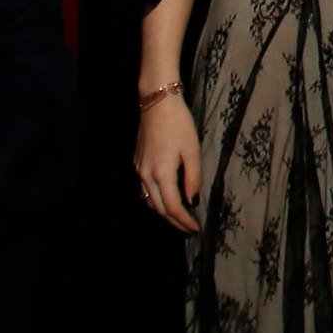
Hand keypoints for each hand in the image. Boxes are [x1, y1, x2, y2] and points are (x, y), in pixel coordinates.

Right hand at [134, 95, 201, 233]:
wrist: (157, 103)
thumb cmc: (179, 124)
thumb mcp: (192, 151)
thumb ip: (193, 178)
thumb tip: (192, 201)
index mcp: (161, 174)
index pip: (173, 207)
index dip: (184, 221)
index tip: (196, 229)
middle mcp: (146, 175)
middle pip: (159, 208)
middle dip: (174, 222)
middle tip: (188, 229)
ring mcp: (139, 169)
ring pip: (149, 200)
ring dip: (163, 212)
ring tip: (178, 218)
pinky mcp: (137, 162)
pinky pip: (144, 189)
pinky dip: (154, 200)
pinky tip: (164, 199)